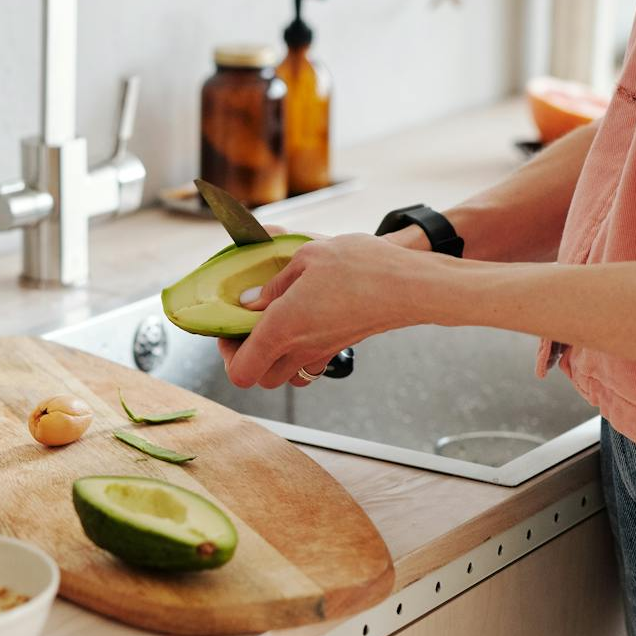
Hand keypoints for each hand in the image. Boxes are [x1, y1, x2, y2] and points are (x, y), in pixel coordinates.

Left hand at [220, 234, 424, 388]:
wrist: (410, 284)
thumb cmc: (362, 266)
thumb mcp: (307, 256)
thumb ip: (273, 282)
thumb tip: (249, 300)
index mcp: (283, 328)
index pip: (240, 371)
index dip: (226, 353)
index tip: (227, 327)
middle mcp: (300, 348)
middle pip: (259, 378)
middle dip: (246, 356)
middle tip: (246, 325)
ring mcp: (322, 351)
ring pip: (283, 374)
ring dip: (270, 355)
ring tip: (271, 323)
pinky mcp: (339, 346)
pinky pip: (307, 362)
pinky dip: (297, 350)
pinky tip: (301, 319)